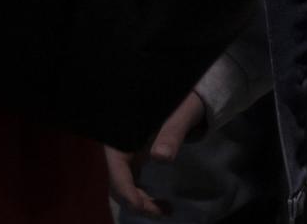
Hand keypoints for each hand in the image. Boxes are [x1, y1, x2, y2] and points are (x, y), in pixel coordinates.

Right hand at [106, 91, 207, 217]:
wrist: (191, 95)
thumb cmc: (185, 100)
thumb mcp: (181, 113)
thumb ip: (172, 132)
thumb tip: (160, 158)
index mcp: (122, 136)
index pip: (116, 170)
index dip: (126, 191)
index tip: (141, 207)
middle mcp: (120, 147)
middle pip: (118, 182)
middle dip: (136, 202)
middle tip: (163, 211)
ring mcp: (127, 153)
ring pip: (125, 185)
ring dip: (140, 202)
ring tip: (165, 210)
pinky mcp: (135, 157)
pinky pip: (133, 181)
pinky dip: (144, 195)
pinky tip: (161, 203)